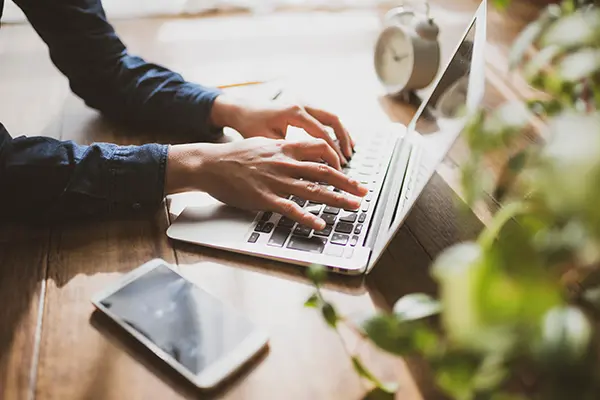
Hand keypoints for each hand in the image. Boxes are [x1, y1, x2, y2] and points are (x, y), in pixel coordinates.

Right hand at [165, 138, 367, 229]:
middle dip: (347, 183)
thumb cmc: (234, 156)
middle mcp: (285, 163)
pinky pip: (290, 209)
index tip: (347, 171)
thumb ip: (283, 149)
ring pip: (313, 189)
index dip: (338, 160)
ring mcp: (276, 181)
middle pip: (324, 171)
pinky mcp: (264, 198)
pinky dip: (307, 218)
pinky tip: (320, 225)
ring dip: (337, 199)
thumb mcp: (263, 144)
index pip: (321, 150)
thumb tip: (299, 152)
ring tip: (353, 207)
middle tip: (363, 192)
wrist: (210, 164)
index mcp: (285, 149)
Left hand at [210, 95, 354, 168]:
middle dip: (343, 140)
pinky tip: (339, 142)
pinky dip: (334, 130)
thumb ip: (286, 153)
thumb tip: (303, 171)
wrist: (241, 109)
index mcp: (293, 112)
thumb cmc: (250, 126)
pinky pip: (324, 117)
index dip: (331, 152)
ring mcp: (303, 102)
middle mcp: (301, 104)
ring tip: (349, 151)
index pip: (321, 133)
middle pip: (332, 120)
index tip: (338, 167)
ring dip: (342, 133)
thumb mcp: (266, 141)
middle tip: (348, 158)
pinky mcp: (303, 106)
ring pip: (331, 117)